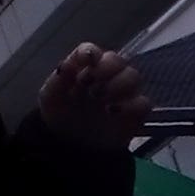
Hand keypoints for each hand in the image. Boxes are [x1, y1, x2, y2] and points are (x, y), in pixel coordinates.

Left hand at [37, 43, 152, 153]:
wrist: (72, 144)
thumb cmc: (60, 114)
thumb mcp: (51, 98)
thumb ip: (58, 80)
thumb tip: (66, 65)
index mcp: (83, 68)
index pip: (90, 51)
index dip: (90, 52)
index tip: (87, 61)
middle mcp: (105, 76)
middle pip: (116, 59)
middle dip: (106, 68)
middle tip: (92, 85)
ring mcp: (122, 93)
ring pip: (133, 76)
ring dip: (119, 84)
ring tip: (102, 100)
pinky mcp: (135, 112)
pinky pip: (144, 102)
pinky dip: (132, 105)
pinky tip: (114, 113)